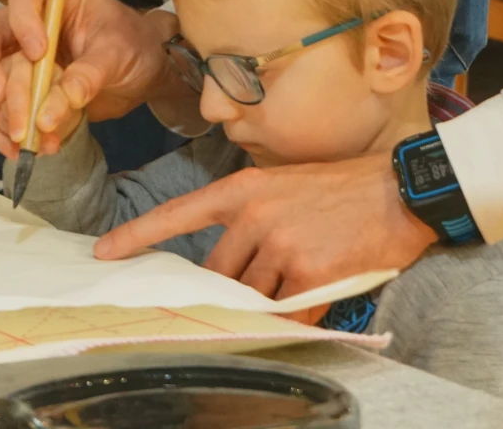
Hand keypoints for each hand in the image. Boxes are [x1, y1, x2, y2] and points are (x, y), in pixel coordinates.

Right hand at [0, 0, 182, 158]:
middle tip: (3, 101)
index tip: (38, 53)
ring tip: (16, 136)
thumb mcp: (117, 54)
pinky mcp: (16, 89)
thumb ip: (89, 74)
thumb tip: (60, 103)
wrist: (139, 75)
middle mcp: (25, 22)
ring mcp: (15, 56)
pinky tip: (19, 149)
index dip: (22, 20)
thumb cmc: (131, 47)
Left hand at [94, 151, 438, 301]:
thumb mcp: (283, 188)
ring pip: (252, 295)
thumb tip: (228, 271)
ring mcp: (282, 245)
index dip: (137, 236)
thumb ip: (249, 223)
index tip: (103, 253)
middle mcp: (255, 216)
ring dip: (271, 298)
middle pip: (220, 272)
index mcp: (242, 189)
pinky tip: (317, 294)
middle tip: (269, 276)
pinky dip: (296, 314)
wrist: (399, 191)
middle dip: (235, 285)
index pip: (178, 214)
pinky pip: (287, 313)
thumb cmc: (341, 190)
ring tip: (304, 273)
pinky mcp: (311, 273)